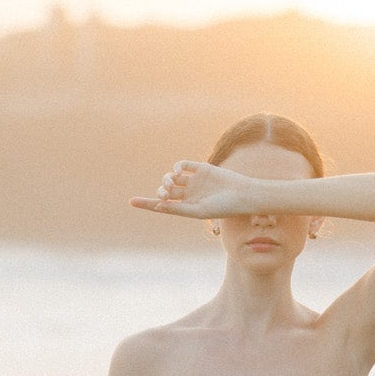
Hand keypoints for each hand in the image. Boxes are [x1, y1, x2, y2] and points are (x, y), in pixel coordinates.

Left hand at [131, 159, 268, 218]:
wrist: (243, 194)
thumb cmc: (223, 207)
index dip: (147, 203)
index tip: (131, 201)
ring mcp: (195, 181)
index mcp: (187, 207)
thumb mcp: (198, 211)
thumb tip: (158, 206)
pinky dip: (176, 167)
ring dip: (167, 180)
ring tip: (171, 183)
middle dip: (162, 191)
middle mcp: (189, 194)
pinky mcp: (202, 168)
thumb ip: (178, 209)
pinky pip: (183, 165)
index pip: (162, 205)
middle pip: (166, 190)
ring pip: (172, 178)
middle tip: (165, 193)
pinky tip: (177, 172)